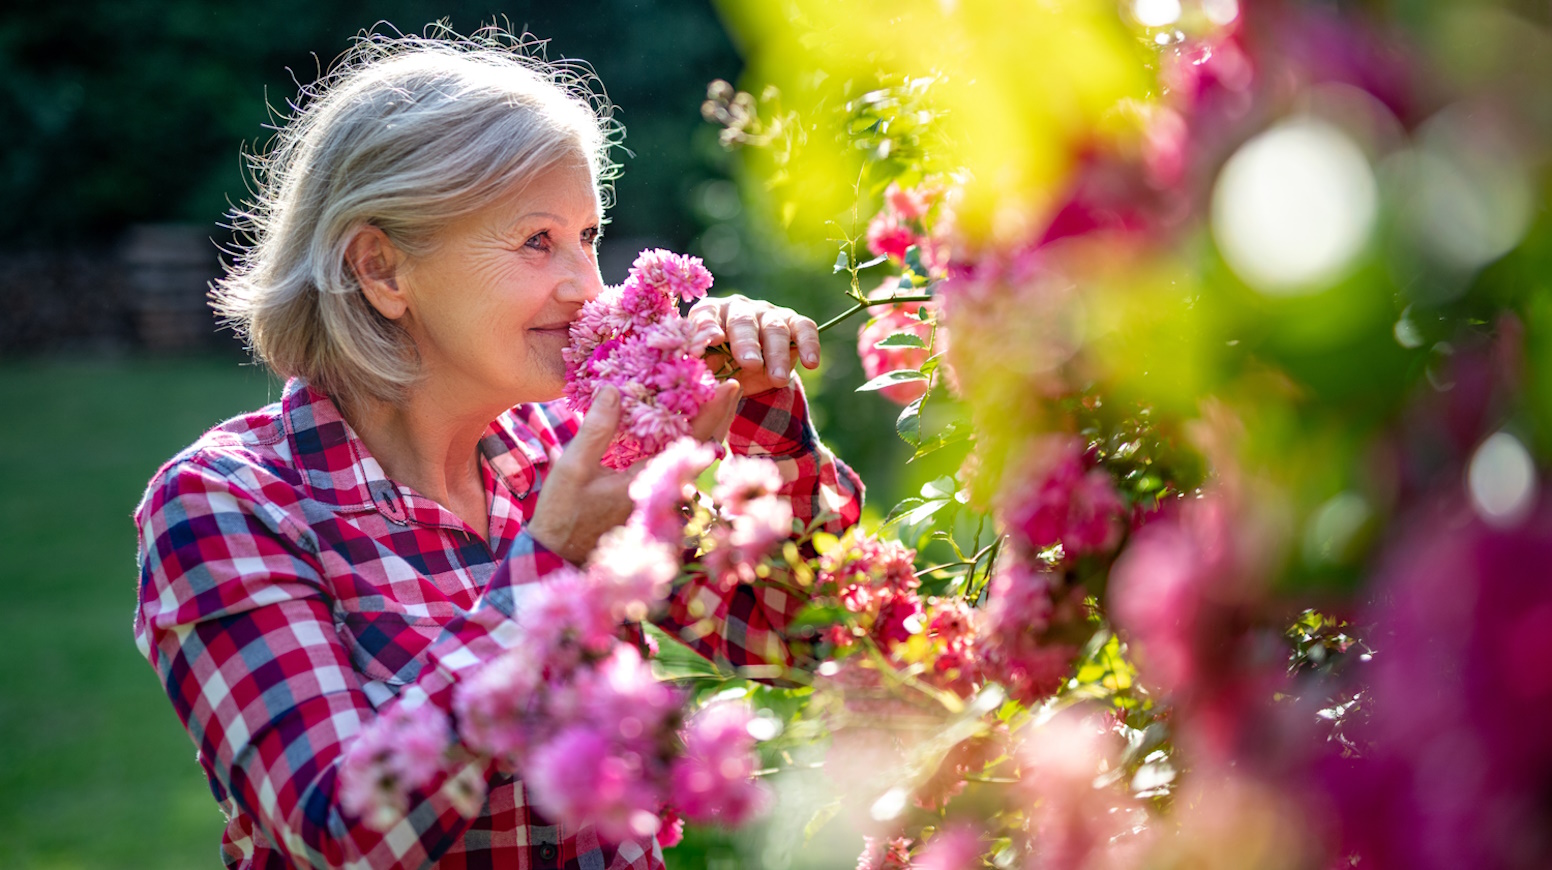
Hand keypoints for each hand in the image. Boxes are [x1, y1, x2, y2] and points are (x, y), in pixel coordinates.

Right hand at [528, 381, 743, 564]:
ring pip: (699, 462)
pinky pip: (684, 470)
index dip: (712, 411)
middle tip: (729, 385)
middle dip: (720, 415)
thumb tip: (613, 390)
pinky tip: (688, 426)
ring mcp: (665, 500)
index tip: (727, 385)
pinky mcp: (658, 503)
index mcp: (650, 481)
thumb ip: (596, 430)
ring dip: (709, 429)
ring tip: (715, 398)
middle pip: (706, 449)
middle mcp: (666, 492)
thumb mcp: (572, 469)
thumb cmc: (562, 515)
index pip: (691, 440)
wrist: (559, 555)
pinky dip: (691, 445)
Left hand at [688, 295, 820, 395]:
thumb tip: (699, 375)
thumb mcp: (705, 369)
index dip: (709, 326)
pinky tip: (811, 363)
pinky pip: (804, 328)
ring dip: (777, 355)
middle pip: (743, 322)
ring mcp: (768, 313)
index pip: (706, 315)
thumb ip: (699, 369)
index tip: (714, 340)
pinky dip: (809, 344)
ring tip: (777, 379)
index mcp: (710, 314)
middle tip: (750, 364)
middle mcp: (739, 308)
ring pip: (774, 328)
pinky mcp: (793, 321)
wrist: (746, 372)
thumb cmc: (718, 366)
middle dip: (747, 344)